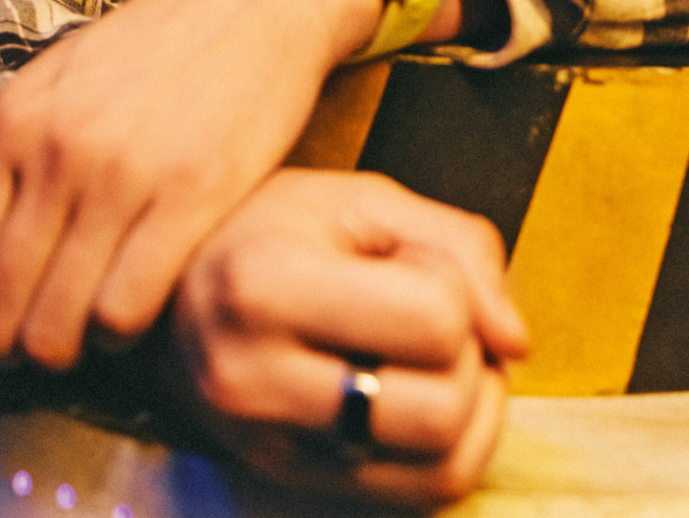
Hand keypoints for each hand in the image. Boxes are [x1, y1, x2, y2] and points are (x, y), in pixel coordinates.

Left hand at [0, 0, 390, 365]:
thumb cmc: (151, 48)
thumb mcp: (51, 90)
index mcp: (12, 121)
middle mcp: (56, 149)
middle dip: (12, 349)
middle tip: (42, 343)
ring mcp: (122, 173)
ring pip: (58, 328)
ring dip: (69, 349)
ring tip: (90, 331)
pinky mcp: (191, 194)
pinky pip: (127, 311)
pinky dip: (124, 332)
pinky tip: (139, 307)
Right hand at [166, 167, 527, 505]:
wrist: (172, 291)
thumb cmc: (269, 230)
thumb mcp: (361, 200)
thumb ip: (458, 246)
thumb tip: (516, 340)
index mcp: (265, 285)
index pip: (435, 318)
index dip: (453, 284)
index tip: (415, 261)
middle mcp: (255, 381)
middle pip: (444, 409)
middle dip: (467, 356)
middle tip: (434, 314)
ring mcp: (269, 448)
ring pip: (441, 467)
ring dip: (470, 408)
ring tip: (438, 356)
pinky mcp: (290, 485)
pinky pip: (416, 496)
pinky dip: (451, 449)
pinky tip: (427, 394)